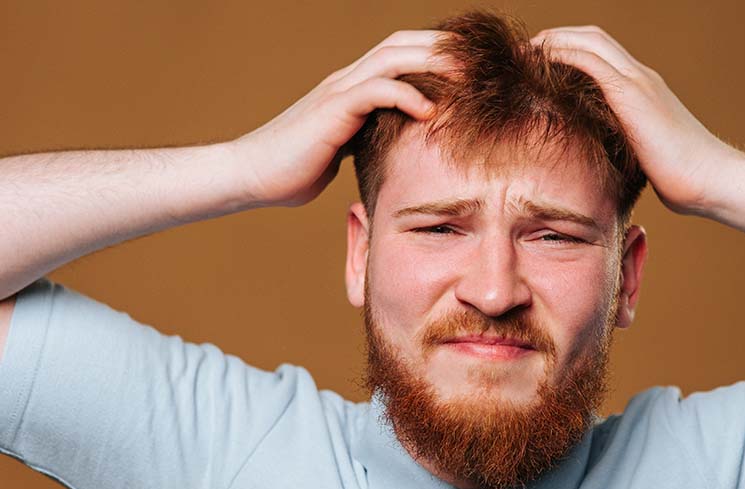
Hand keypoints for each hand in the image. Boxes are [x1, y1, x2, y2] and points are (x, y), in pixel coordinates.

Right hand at [228, 31, 449, 207]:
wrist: (252, 176)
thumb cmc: (295, 170)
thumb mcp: (344, 151)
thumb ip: (369, 140)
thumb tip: (396, 150)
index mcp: (352, 88)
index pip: (400, 54)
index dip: (435, 54)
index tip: (471, 68)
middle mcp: (346, 81)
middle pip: (402, 45)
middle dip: (442, 48)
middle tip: (482, 62)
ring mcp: (338, 92)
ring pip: (391, 59)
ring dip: (432, 63)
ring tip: (467, 77)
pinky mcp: (331, 111)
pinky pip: (374, 91)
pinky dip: (405, 95)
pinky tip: (429, 111)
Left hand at [532, 26, 741, 214]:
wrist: (711, 179)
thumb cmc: (684, 179)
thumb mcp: (645, 157)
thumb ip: (625, 149)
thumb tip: (606, 165)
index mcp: (645, 90)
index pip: (604, 53)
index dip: (572, 49)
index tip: (542, 63)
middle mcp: (642, 77)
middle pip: (593, 37)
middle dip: (558, 37)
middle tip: (527, 51)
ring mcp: (638, 82)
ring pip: (589, 40)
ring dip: (554, 40)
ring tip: (526, 52)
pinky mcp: (632, 94)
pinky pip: (589, 60)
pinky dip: (561, 54)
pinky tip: (539, 63)